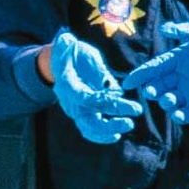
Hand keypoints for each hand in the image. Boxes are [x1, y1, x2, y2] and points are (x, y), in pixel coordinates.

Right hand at [46, 31, 138, 145]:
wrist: (58, 59)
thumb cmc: (74, 53)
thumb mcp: (87, 54)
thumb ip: (98, 70)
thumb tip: (113, 88)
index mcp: (69, 85)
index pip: (87, 99)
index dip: (109, 104)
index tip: (130, 105)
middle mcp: (70, 101)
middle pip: (88, 120)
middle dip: (110, 125)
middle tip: (130, 121)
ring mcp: (74, 109)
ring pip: (88, 128)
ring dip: (107, 131)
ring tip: (127, 124)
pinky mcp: (79, 112)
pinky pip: (88, 130)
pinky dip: (101, 135)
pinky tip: (116, 134)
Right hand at [118, 19, 188, 122]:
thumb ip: (186, 31)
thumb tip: (164, 29)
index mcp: (180, 59)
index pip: (155, 67)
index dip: (141, 74)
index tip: (128, 82)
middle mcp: (182, 77)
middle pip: (158, 85)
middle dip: (151, 89)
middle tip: (151, 91)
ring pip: (169, 101)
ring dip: (164, 102)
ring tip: (170, 99)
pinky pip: (185, 114)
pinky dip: (179, 116)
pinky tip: (178, 114)